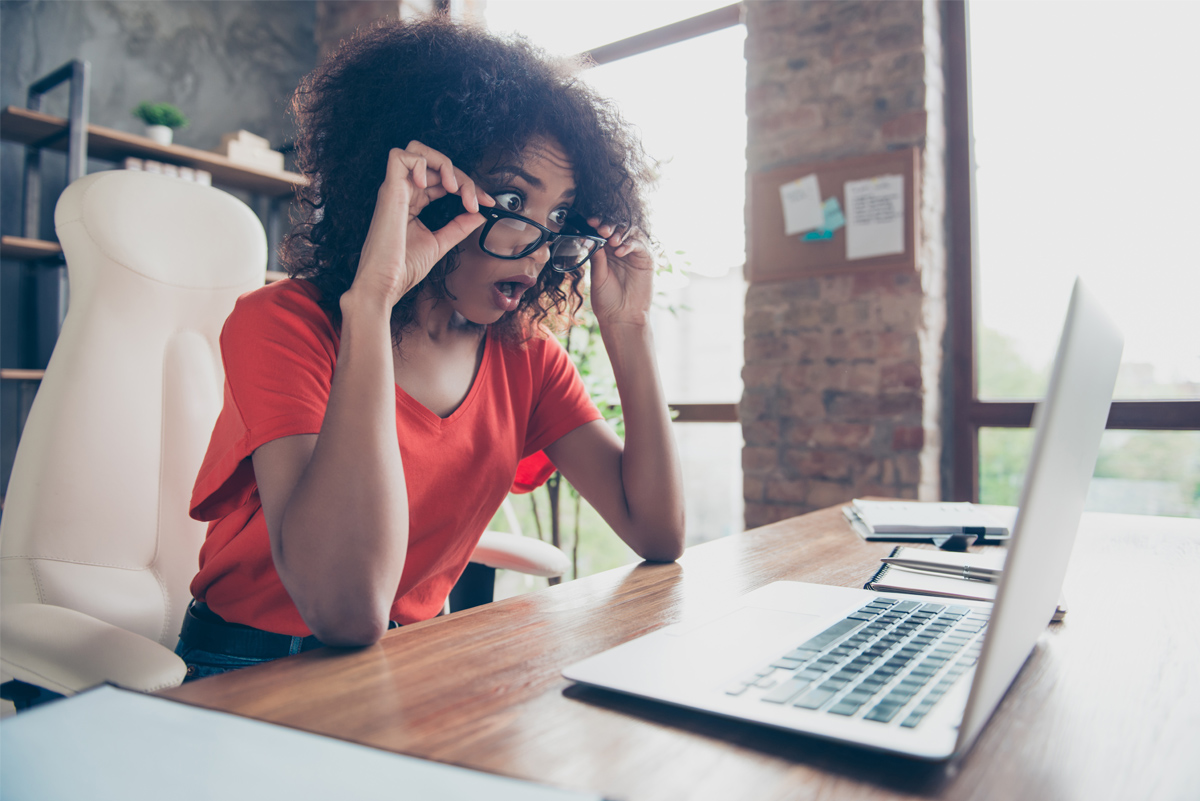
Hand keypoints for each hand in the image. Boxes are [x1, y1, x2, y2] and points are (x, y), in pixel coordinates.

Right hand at [351, 142, 492, 310]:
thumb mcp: (440, 243)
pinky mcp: (389, 191)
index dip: (467, 186)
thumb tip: (479, 214)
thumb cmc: (403, 268)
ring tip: (453, 188)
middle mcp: (403, 191)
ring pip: (417, 150)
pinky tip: (432, 186)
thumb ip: (459, 226)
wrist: (386, 284)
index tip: (486, 203)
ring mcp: (395, 189)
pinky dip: (421, 163)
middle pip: (434, 162)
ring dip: (442, 163)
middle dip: (461, 176)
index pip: (442, 179)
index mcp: (413, 201)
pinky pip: (400, 156)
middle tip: (475, 199)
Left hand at [586, 219, 654, 328]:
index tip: (589, 222)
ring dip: (620, 232)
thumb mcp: (597, 277)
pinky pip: (639, 245)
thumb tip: (591, 238)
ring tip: (612, 240)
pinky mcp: (645, 260)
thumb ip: (597, 258)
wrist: (622, 317)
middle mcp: (619, 251)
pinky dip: (630, 244)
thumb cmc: (607, 300)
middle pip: (616, 229)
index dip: (597, 225)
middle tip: (602, 229)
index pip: (602, 233)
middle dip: (609, 226)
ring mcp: (633, 254)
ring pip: (629, 233)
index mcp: (605, 253)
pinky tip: (620, 251)